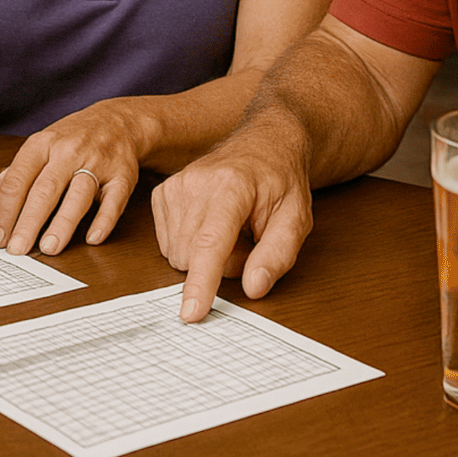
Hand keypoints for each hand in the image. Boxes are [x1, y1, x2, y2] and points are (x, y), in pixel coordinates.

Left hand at [0, 102, 144, 255]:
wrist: (117, 121)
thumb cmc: (71, 139)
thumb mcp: (38, 149)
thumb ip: (12, 176)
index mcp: (41, 145)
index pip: (17, 181)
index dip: (4, 211)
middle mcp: (68, 152)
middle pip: (45, 190)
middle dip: (28, 222)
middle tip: (17, 249)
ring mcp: (97, 163)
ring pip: (78, 195)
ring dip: (63, 223)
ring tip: (49, 248)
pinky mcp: (123, 175)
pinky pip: (114, 200)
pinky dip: (104, 220)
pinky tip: (93, 238)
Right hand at [150, 131, 312, 322]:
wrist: (262, 144)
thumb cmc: (280, 181)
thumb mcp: (296, 219)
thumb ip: (278, 255)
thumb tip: (253, 288)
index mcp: (231, 186)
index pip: (211, 243)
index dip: (201, 282)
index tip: (191, 312)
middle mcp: (195, 184)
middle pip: (193, 256)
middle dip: (222, 264)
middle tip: (247, 242)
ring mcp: (174, 186)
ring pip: (178, 254)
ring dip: (205, 256)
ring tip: (230, 231)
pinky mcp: (161, 193)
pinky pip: (168, 243)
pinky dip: (190, 245)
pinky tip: (209, 225)